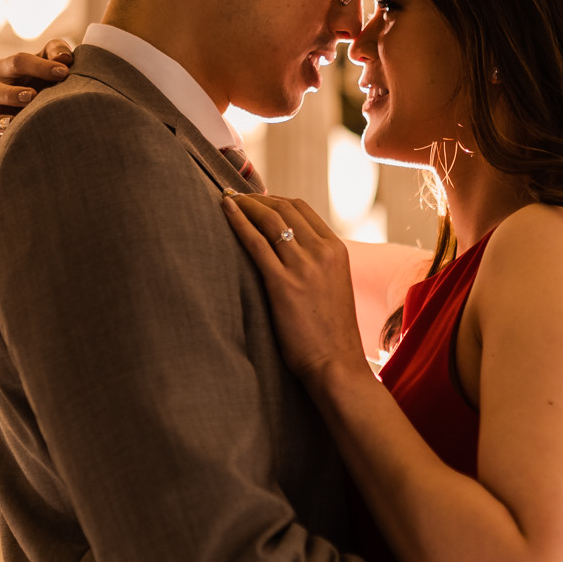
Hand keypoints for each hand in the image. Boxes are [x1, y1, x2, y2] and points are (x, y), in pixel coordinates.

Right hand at [0, 38, 73, 155]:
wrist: (52, 100)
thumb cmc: (50, 74)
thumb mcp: (55, 58)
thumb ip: (58, 51)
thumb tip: (64, 59)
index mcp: (8, 68)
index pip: (18, 62)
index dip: (40, 66)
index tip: (63, 72)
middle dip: (12, 94)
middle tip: (33, 96)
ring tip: (15, 122)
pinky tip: (5, 151)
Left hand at [222, 194, 371, 383]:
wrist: (337, 364)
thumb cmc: (332, 335)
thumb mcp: (334, 289)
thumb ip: (319, 267)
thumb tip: (292, 257)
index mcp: (337, 251)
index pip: (303, 209)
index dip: (275, 200)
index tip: (256, 201)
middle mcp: (323, 252)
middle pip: (285, 208)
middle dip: (257, 198)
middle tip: (235, 196)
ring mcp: (303, 267)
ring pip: (270, 219)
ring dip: (245, 204)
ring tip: (226, 200)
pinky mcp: (283, 284)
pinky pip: (256, 242)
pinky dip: (238, 221)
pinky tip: (225, 211)